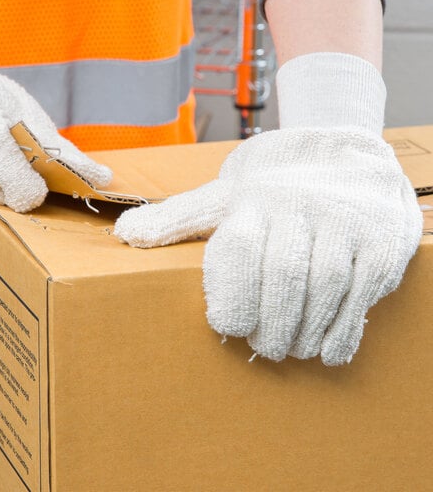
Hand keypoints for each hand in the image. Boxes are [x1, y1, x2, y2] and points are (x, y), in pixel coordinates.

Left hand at [115, 54, 422, 365]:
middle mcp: (300, 206)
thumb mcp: (222, 196)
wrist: (345, 155)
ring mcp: (345, 222)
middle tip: (261, 347)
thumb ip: (178, 217)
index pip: (240, 249)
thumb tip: (125, 234)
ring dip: (304, 331)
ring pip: (324, 286)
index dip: (232, 295)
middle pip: (283, 275)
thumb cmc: (273, 185)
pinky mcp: (381, 240)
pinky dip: (344, 329)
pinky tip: (325, 350)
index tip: (225, 326)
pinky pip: (364, 292)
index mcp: (253, 199)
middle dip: (269, 323)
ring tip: (289, 350)